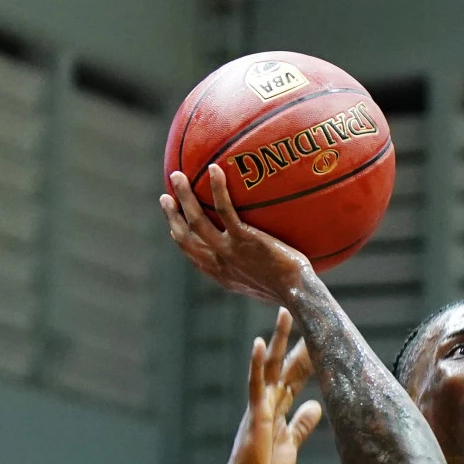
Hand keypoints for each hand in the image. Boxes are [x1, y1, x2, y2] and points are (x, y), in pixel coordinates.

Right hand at [163, 164, 312, 303]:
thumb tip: (267, 256)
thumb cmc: (292, 291)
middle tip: (165, 197)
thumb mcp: (267, 284)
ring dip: (183, 197)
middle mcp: (219, 264)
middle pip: (185, 238)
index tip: (173, 226)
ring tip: (176, 176)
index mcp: (222, 275)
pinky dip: (216, 189)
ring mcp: (229, 251)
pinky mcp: (244, 240)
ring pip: (196, 221)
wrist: (298, 294)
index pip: (194, 256)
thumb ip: (258, 268)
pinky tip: (214, 169)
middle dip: (171, 217)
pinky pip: (225, 210)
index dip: (180, 239)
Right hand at [215, 307, 322, 463]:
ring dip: (277, 340)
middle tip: (300, 309)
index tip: (318, 334)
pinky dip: (256, 364)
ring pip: (269, 366)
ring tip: (284, 314)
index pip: (295, 375)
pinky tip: (258, 344)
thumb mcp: (291, 443)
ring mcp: (260, 405)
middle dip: (292, 338)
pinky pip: (255, 384)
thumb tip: (315, 406)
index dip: (307, 355)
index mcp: (277, 407)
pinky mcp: (254, 414)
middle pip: (283, 363)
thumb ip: (301, 424)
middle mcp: (267, 400)